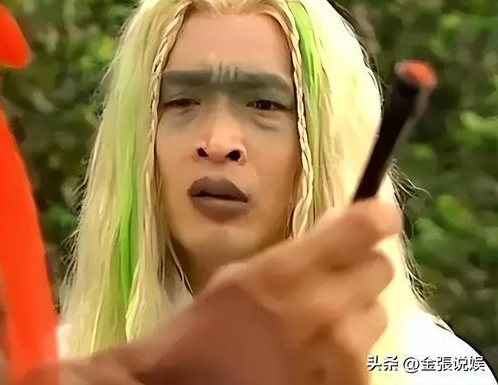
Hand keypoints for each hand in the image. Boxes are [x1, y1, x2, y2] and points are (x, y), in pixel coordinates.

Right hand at [209, 199, 399, 384]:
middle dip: (358, 269)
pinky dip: (346, 353)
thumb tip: (331, 239)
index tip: (378, 217)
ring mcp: (346, 352)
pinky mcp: (353, 384)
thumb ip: (288, 258)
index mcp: (290, 272)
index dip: (377, 217)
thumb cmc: (203, 332)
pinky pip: (367, 355)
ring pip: (377, 313)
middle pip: (380, 269)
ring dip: (353, 313)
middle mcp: (328, 308)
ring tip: (318, 326)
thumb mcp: (235, 279)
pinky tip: (314, 358)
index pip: (363, 228)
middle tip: (332, 279)